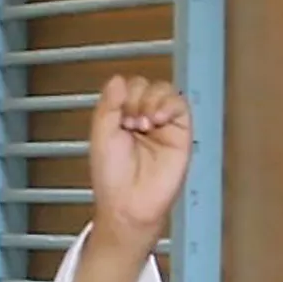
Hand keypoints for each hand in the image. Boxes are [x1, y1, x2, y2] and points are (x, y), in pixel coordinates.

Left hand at [88, 75, 191, 238]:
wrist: (130, 202)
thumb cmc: (113, 176)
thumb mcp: (101, 135)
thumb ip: (108, 105)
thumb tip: (118, 79)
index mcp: (120, 118)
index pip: (125, 87)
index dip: (122, 95)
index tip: (118, 116)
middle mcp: (141, 117)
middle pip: (144, 85)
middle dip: (136, 98)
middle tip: (131, 123)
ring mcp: (162, 124)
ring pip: (163, 90)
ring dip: (152, 101)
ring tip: (145, 124)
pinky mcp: (180, 132)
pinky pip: (180, 105)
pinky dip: (169, 105)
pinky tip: (158, 119)